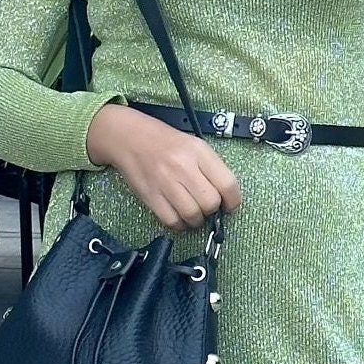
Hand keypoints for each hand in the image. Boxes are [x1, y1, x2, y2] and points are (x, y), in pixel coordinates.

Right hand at [85, 103, 242, 230]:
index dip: (233, 201)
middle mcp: (183, 167)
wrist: (130, 138)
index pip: (227, 184)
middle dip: (213, 210)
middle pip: (210, 203)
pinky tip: (180, 217)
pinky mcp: (150, 196)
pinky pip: (172, 221)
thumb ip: (212, 169)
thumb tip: (227, 197)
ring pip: (192, 215)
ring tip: (194, 213)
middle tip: (208, 207)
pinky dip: (179, 225)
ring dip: (197, 220)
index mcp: (199, 152)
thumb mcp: (195, 146)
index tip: (230, 206)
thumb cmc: (165, 143)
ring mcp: (165, 182)